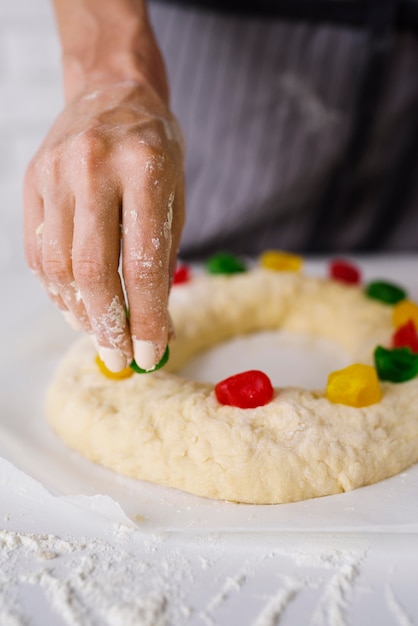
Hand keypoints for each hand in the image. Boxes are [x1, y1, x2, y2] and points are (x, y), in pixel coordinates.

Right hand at [23, 81, 184, 371]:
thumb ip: (162, 260)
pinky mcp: (32, 181)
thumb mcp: (174, 197)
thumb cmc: (154, 150)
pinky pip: (38, 250)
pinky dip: (56, 288)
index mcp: (145, 170)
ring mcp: (55, 173)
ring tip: (98, 331)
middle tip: (118, 357)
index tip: (148, 354)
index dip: (145, 318)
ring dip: (79, 311)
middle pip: (93, 270)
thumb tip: (154, 326)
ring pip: (59, 266)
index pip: (142, 264)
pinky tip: (74, 304)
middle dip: (107, 325)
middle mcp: (94, 169)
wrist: (111, 92)